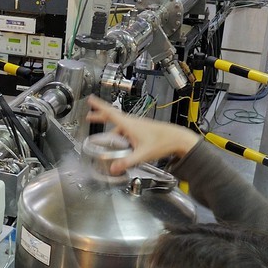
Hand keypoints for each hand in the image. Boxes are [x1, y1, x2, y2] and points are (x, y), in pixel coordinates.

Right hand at [86, 97, 200, 173]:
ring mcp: (137, 126)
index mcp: (129, 125)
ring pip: (120, 127)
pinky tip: (123, 145)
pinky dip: (121, 135)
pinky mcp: (142, 130)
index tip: (91, 99)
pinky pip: (127, 131)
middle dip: (100, 117)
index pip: (110, 113)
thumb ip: (126, 162)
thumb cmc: (162, 142)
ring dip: (111, 131)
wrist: (177, 139)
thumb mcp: (142, 154)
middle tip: (90, 116)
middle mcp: (132, 123)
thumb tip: (113, 168)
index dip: (98, 106)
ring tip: (108, 142)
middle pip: (112, 118)